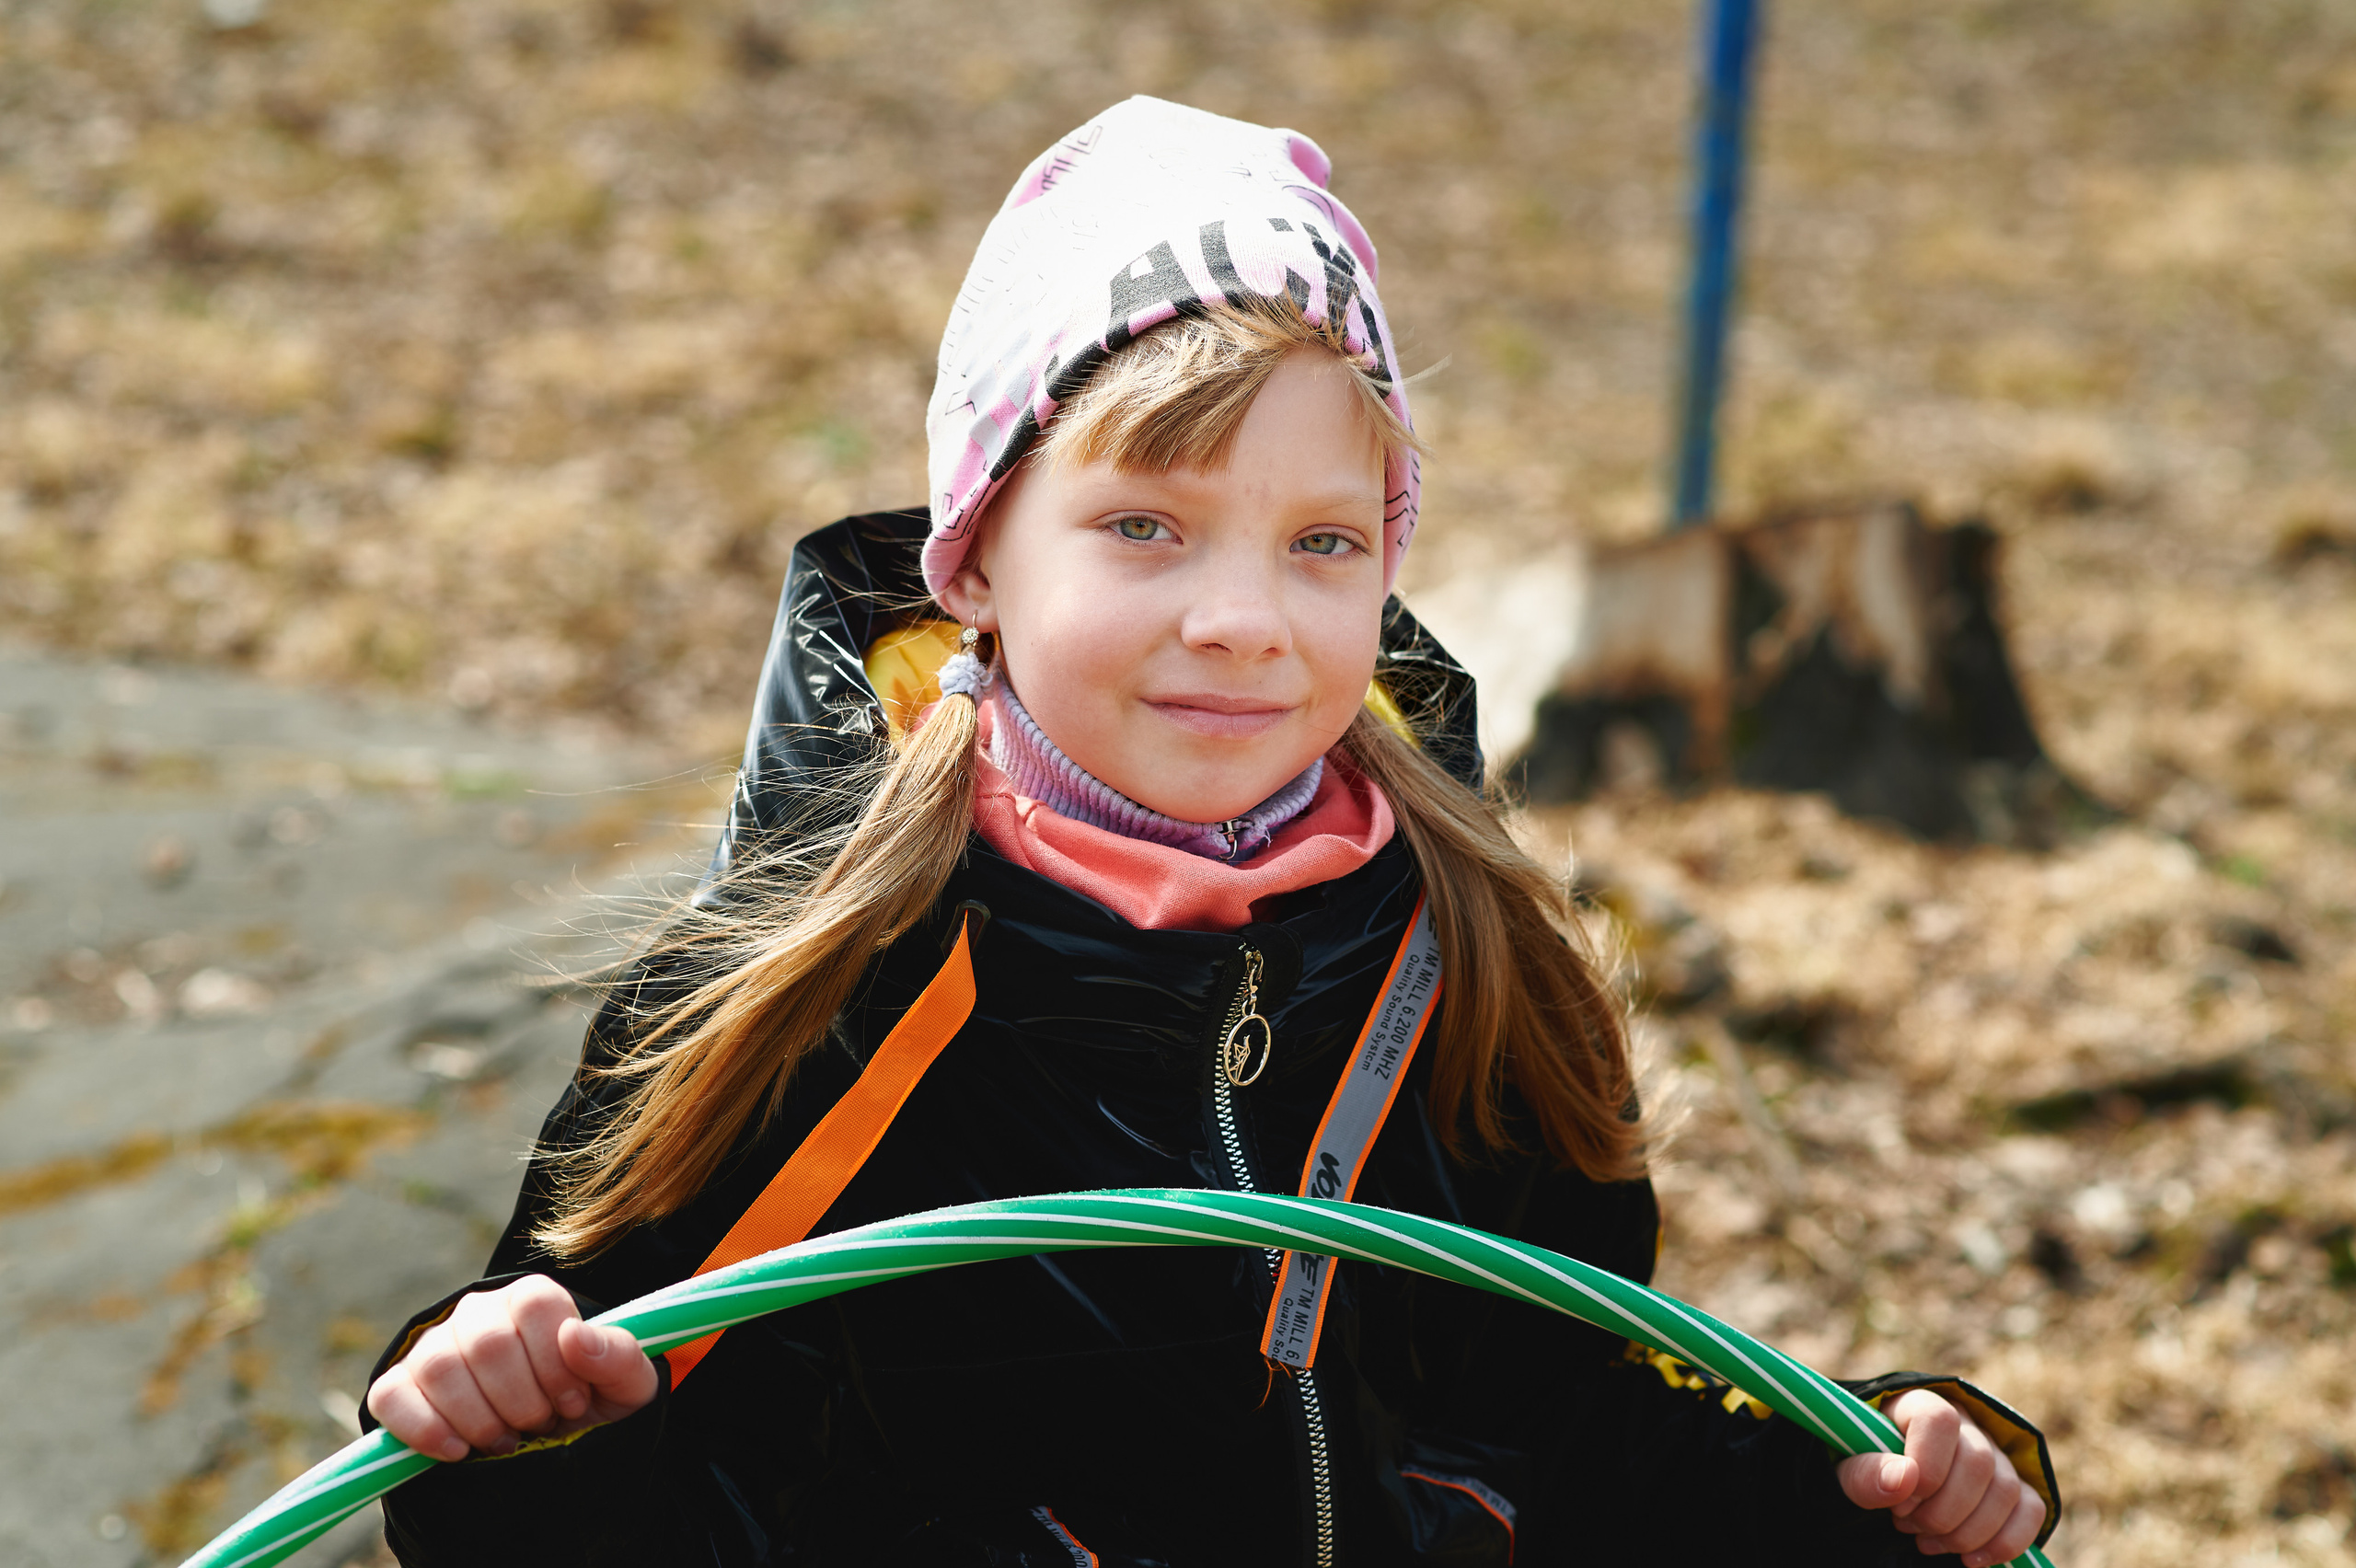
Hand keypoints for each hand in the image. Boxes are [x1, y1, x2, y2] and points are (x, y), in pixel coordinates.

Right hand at [364, 1275, 657, 1461]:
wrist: (544, 1442)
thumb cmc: (587, 1404)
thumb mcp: (625, 1387)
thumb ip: (618, 1357)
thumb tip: (575, 1336)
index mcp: (533, 1299)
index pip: (535, 1305)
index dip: (556, 1363)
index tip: (572, 1403)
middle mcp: (480, 1311)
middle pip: (489, 1342)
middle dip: (521, 1400)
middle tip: (539, 1426)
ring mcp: (434, 1345)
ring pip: (440, 1368)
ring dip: (479, 1418)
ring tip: (506, 1440)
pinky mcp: (400, 1383)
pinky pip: (392, 1395)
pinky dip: (424, 1428)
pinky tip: (458, 1451)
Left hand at [1837, 1389, 2045, 1565]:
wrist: (1884, 1481)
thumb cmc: (1864, 1468)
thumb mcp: (1848, 1469)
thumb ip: (1865, 1472)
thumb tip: (1904, 1478)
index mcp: (1919, 1404)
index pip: (1940, 1421)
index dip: (1923, 1468)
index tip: (1898, 1502)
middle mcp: (1966, 1423)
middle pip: (1978, 1463)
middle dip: (1941, 1511)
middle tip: (1906, 1526)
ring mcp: (1996, 1453)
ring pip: (2006, 1490)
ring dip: (1966, 1531)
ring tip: (1926, 1541)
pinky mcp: (2014, 1486)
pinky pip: (2031, 1509)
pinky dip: (2005, 1542)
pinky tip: (1969, 1558)